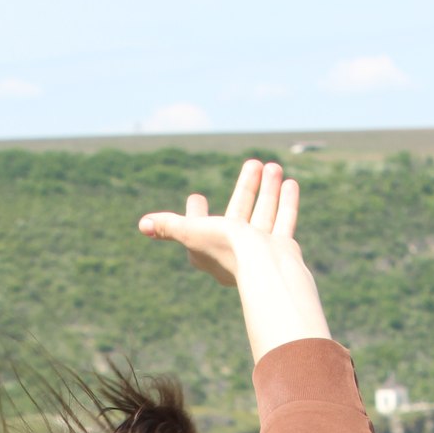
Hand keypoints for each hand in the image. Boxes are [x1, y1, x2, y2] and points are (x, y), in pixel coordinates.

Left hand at [138, 160, 330, 361]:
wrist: (266, 269)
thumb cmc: (226, 249)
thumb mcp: (191, 232)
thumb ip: (169, 226)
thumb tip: (143, 225)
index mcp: (209, 251)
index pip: (199, 228)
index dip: (196, 213)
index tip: (196, 197)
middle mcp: (233, 252)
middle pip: (239, 214)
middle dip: (246, 188)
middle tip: (253, 163)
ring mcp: (259, 252)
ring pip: (263, 215)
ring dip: (268, 190)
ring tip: (273, 166)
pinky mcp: (280, 250)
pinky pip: (283, 222)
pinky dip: (286, 203)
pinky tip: (290, 183)